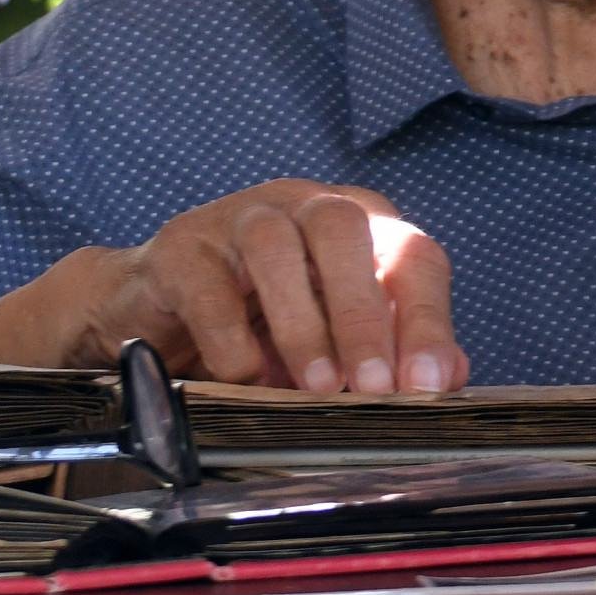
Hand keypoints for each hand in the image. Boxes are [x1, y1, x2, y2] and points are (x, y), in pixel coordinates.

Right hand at [31, 179, 465, 392]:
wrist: (149, 313)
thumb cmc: (260, 321)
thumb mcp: (336, 339)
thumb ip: (392, 350)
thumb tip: (446, 376)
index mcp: (363, 225)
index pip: (413, 256)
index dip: (427, 320)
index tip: (425, 386)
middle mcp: (305, 205)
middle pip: (345, 231)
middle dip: (365, 315)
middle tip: (373, 389)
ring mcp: (238, 217)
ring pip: (275, 244)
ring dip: (303, 322)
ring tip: (317, 387)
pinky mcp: (178, 248)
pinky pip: (207, 285)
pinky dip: (230, 337)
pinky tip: (244, 376)